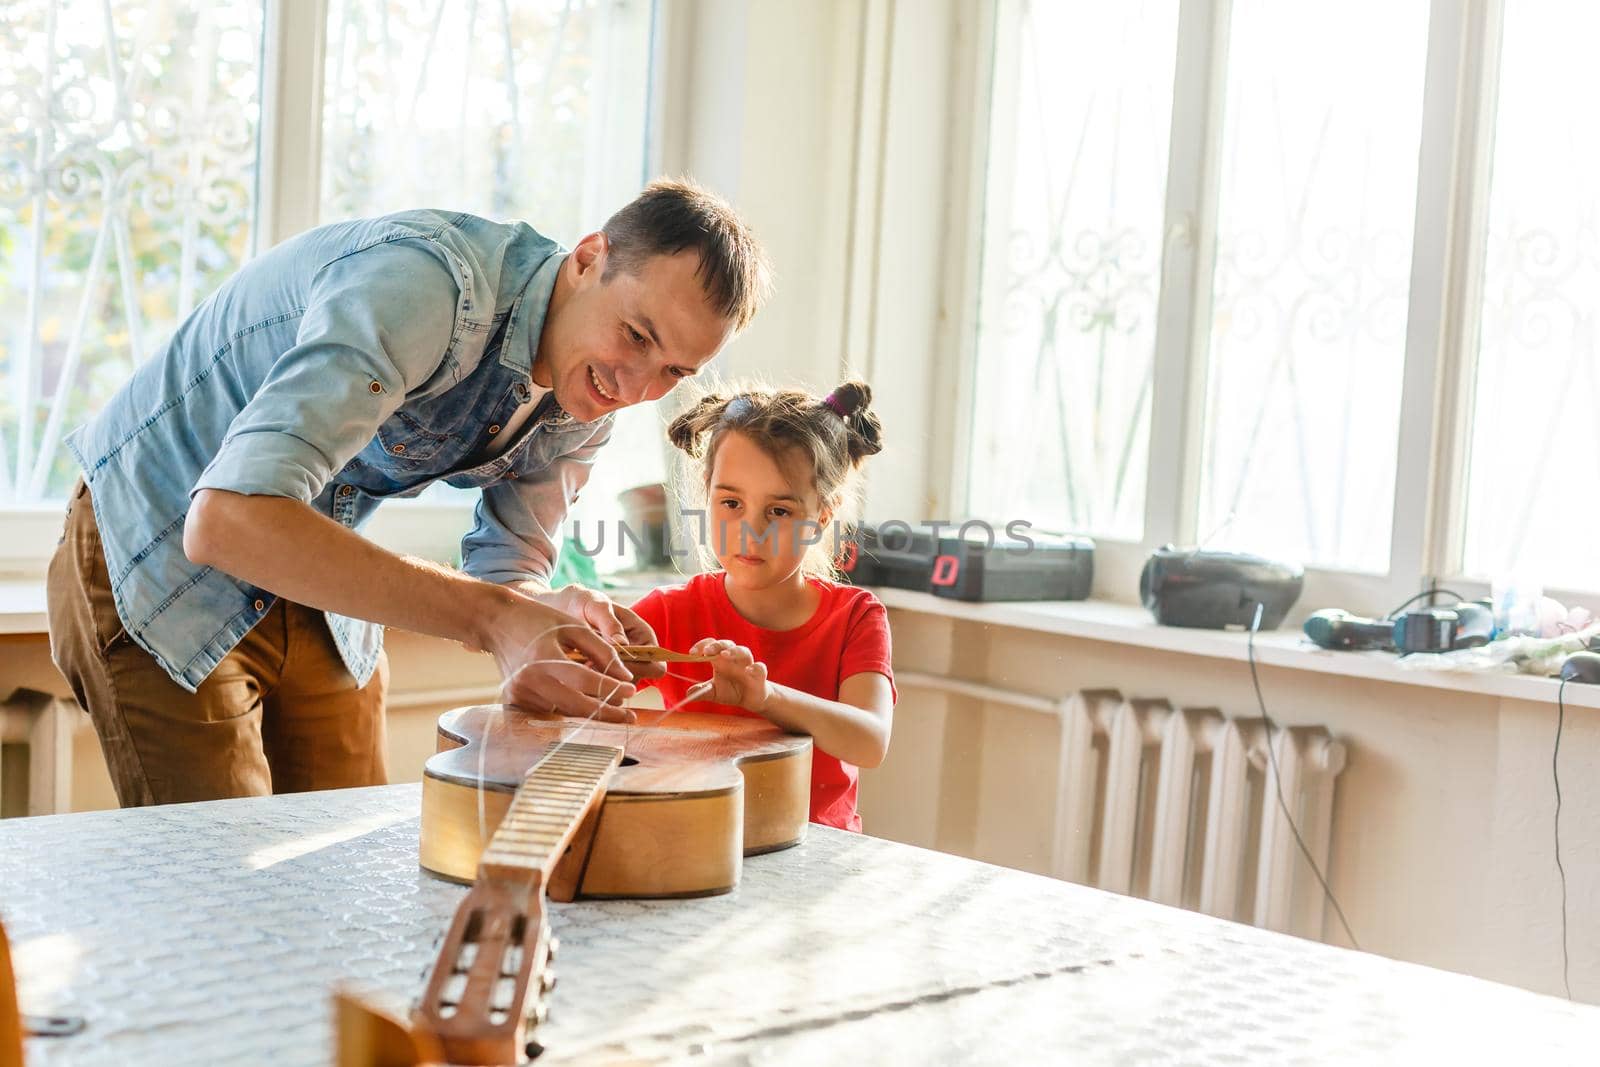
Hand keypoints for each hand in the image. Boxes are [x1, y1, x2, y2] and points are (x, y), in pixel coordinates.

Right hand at [482, 592, 638, 721]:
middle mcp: (529, 680)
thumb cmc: (540, 620)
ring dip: (590, 714)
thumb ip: (602, 650)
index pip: (585, 680)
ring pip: (564, 713)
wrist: (498, 623)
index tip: (633, 689)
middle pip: (575, 706)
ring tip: (613, 710)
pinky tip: (587, 708)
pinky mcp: (514, 701)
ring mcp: (519, 693)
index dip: (612, 688)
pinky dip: (569, 711)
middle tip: (629, 715)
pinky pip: (549, 712)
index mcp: (544, 657)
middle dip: (606, 713)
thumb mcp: (574, 627)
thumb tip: (626, 677)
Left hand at [541, 586, 666, 681]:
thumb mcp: (596, 605)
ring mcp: (618, 669)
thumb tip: (623, 644)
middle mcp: (635, 657)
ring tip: (579, 667)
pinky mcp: (600, 677)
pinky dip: (588, 686)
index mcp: (643, 637)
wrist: (562, 608)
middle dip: (614, 678)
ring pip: (617, 691)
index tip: (614, 660)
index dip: (639, 668)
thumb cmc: (584, 602)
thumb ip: (609, 623)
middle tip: (589, 666)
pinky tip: (573, 673)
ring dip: (599, 684)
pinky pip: (600, 691)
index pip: (656, 665)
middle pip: (636, 682)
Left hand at [688, 638, 771, 713]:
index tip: (691, 653)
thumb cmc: (731, 691)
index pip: (711, 645)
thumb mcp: (714, 692)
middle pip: (727, 644)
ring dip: (734, 651)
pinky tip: (748, 671)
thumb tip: (687, 693)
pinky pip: (760, 667)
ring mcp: (747, 665)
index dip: (702, 645)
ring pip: (743, 651)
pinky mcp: (759, 675)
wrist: (750, 700)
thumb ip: (702, 691)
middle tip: (707, 651)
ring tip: (724, 655)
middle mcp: (734, 659)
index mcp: (721, 660)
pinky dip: (755, 667)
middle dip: (717, 645)